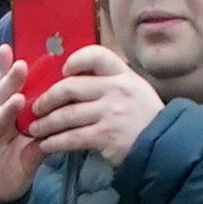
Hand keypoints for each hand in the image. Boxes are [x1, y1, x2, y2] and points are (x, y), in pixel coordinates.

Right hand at [0, 60, 41, 203]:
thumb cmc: (3, 172)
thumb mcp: (28, 160)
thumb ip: (42, 145)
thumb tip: (64, 131)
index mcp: (10, 121)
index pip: (16, 94)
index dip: (18, 75)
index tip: (28, 54)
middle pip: (4, 98)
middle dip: (12, 82)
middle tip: (22, 65)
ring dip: (4, 108)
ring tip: (17, 97)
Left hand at [25, 44, 162, 167]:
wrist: (167, 148)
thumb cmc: (147, 120)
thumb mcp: (136, 91)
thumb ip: (112, 83)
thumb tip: (77, 79)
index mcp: (124, 75)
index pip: (96, 55)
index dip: (75, 60)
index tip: (63, 71)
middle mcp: (116, 90)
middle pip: (71, 87)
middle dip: (48, 98)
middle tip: (37, 107)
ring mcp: (111, 113)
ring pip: (67, 115)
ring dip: (46, 123)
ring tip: (35, 129)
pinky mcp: (106, 136)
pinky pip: (73, 138)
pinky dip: (55, 142)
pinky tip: (46, 146)